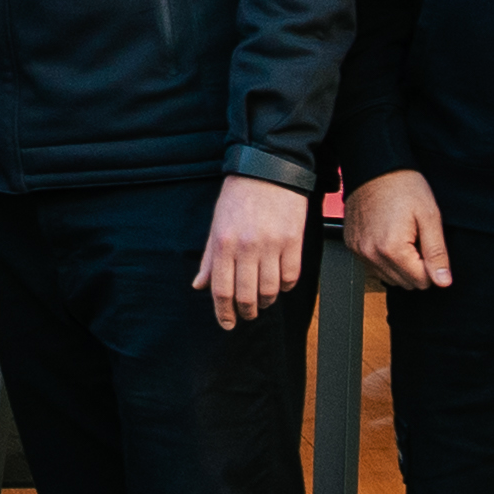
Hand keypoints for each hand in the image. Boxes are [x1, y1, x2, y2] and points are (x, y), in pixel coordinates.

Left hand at [195, 176, 309, 328]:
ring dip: (266, 302)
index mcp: (223, 243)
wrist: (269, 169)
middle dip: (246, 312)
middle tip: (247, 314)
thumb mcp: (217, 224)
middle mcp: (247, 247)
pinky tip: (279, 283)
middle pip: (246, 296)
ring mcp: (272, 245)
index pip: (221, 290)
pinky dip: (285, 287)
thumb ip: (210, 258)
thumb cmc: (239, 195)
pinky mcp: (293, 241)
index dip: (224, 313)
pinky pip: (290, 277)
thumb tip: (199, 286)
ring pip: (270, 291)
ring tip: (263, 299)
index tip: (227, 324)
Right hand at [350, 170, 450, 294]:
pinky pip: (373, 267)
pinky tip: (388, 236)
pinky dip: (384, 258)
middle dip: (416, 266)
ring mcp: (359, 251)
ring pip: (389, 277)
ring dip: (400, 264)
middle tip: (416, 238)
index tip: (427, 243)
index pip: (421, 282)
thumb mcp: (429, 216)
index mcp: (392, 250)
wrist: (374, 167)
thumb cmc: (402, 186)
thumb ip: (437, 253)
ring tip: (402, 236)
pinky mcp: (352, 246)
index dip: (431, 265)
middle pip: (405, 283)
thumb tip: (443, 281)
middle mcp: (371, 255)